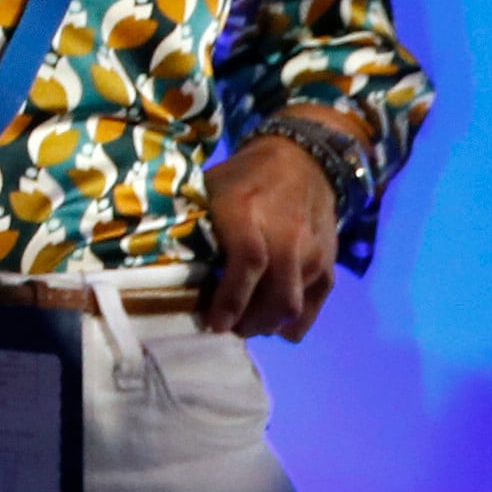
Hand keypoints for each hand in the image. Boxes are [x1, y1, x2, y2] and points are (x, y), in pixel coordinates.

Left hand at [200, 133, 343, 338]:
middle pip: (276, 294)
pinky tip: (271, 324)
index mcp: (248, 212)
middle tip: (227, 328)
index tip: (214, 323)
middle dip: (249, 322)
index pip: (248, 261)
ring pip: (293, 305)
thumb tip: (161, 263)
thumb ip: (194, 225)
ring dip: (266, 324)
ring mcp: (313, 252)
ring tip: (244, 325)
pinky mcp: (330, 264)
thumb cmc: (243, 180)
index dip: (231, 298)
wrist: (302, 163)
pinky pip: (313, 306)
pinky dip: (292, 323)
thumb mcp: (209, 190)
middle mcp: (287, 235)